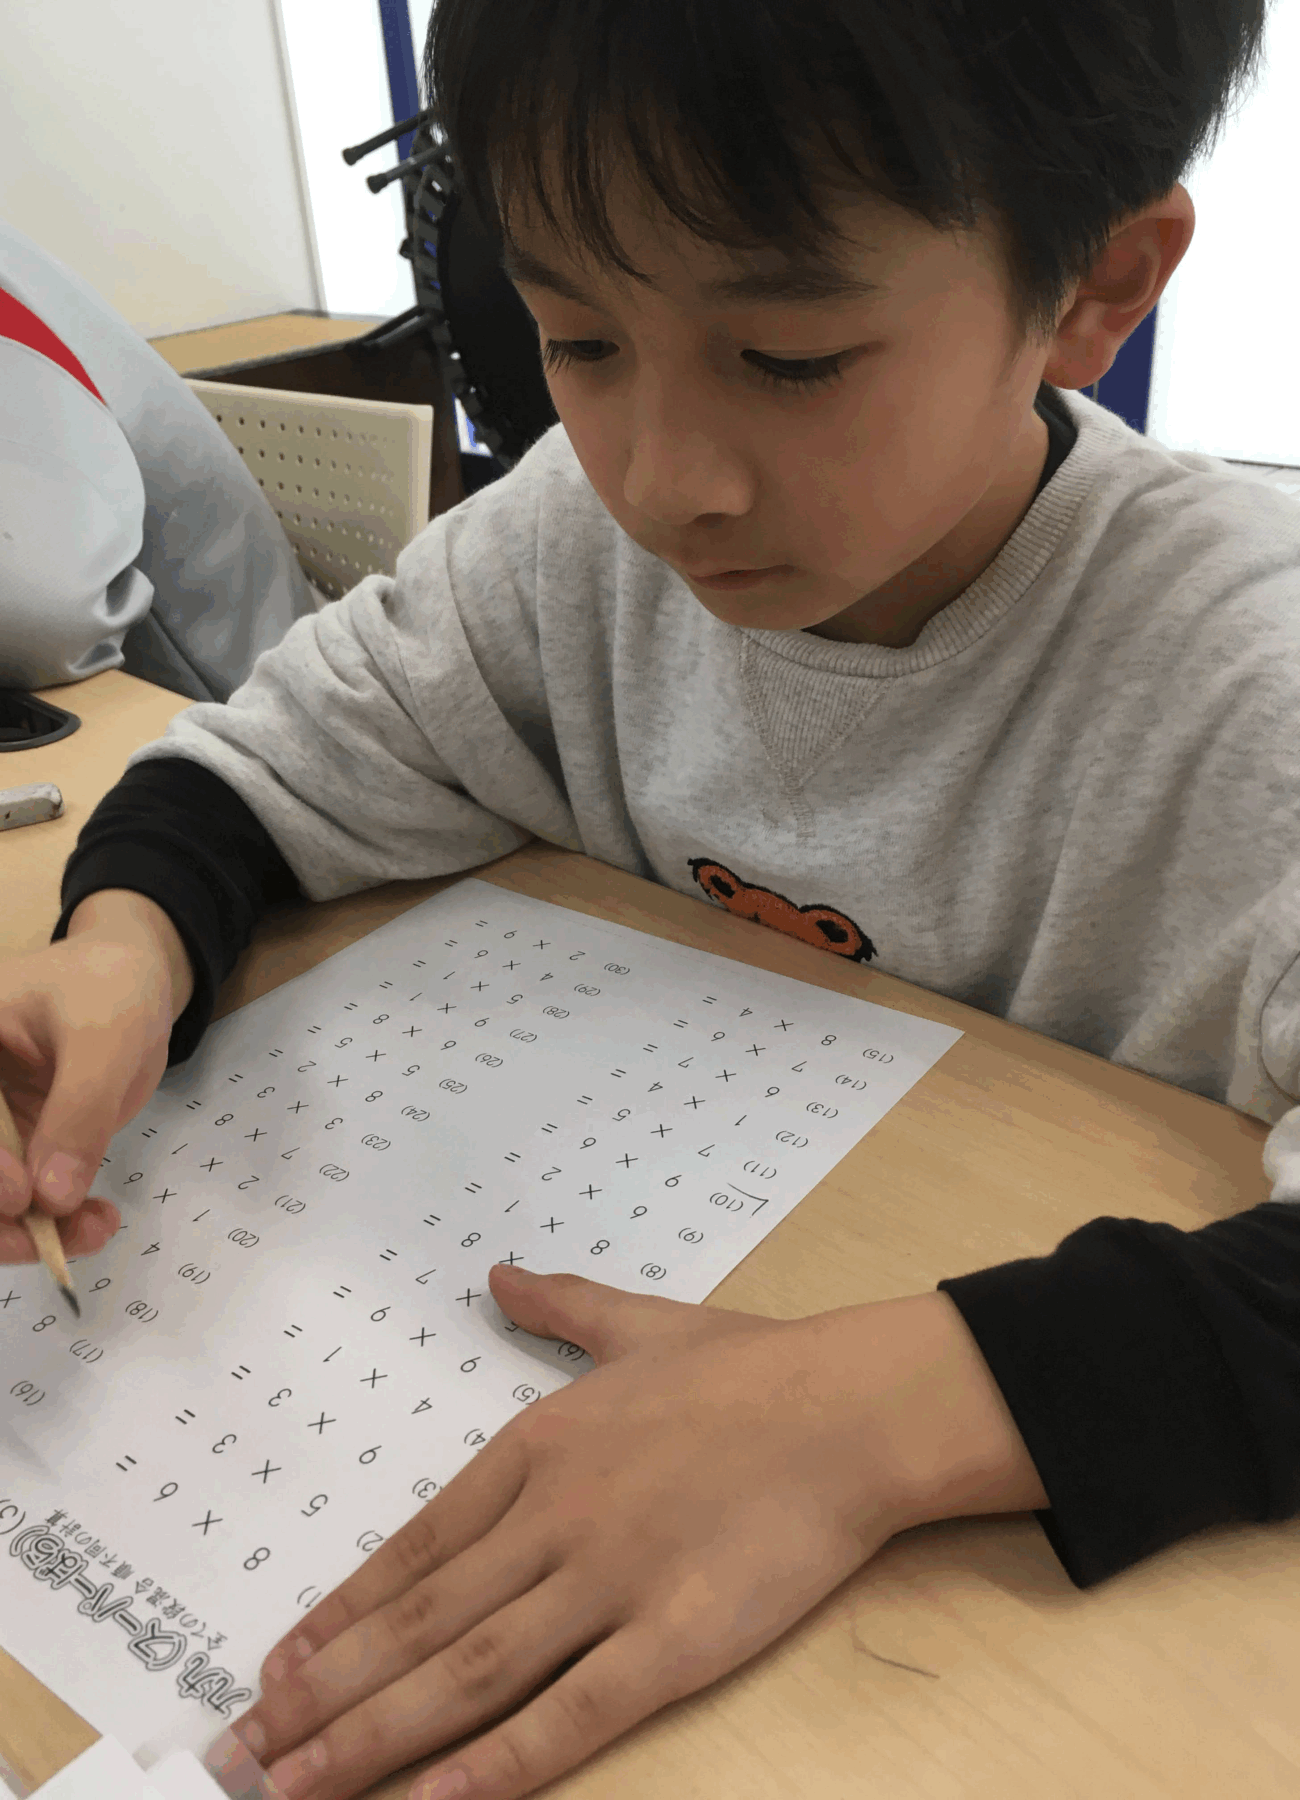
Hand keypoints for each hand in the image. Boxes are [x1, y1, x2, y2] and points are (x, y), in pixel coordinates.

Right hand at [0, 895, 188, 1259]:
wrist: (131, 985)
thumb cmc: (109, 987)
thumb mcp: (105, 1035)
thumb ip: (80, 1108)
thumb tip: (52, 1197)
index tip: (21, 1195)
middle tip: (48, 1243)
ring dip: (27, 1233)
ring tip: (92, 1231)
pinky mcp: (14, 1152)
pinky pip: (21, 1204)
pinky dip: (53, 1224)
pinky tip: (94, 1223)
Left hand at [217, 1268, 1045, 1799]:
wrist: (853, 1404)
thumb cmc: (751, 1368)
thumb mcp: (639, 1323)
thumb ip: (559, 1306)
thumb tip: (500, 1271)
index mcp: (538, 1447)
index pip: (414, 1548)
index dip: (341, 1613)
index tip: (278, 1665)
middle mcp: (554, 1519)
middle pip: (420, 1622)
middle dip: (325, 1695)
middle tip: (241, 1751)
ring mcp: (609, 1582)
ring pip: (469, 1673)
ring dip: (374, 1736)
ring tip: (294, 1788)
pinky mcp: (675, 1641)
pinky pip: (571, 1713)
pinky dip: (499, 1765)